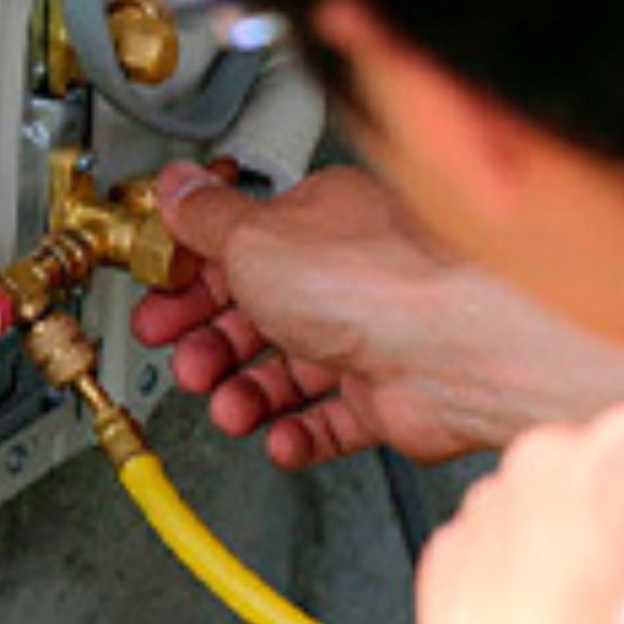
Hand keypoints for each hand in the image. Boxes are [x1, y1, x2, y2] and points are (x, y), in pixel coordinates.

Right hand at [133, 162, 623, 467]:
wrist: (465, 349)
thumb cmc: (380, 280)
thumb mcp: (258, 238)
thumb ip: (207, 221)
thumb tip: (175, 187)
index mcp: (317, 224)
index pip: (237, 248)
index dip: (190, 279)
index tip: (158, 302)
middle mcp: (347, 277)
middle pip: (257, 314)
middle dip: (211, 342)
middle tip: (180, 359)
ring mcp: (371, 338)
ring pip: (290, 371)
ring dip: (248, 392)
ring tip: (229, 406)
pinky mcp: (390, 398)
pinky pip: (332, 421)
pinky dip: (299, 433)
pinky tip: (279, 436)